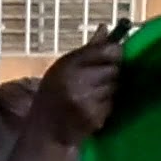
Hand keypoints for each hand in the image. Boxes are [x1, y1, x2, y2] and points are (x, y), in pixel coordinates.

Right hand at [27, 24, 123, 146]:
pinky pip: (111, 106)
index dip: (115, 52)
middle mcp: (76, 80)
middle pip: (114, 70)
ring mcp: (85, 100)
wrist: (44, 132)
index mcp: (68, 64)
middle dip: (111, 74)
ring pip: (114, 88)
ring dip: (108, 92)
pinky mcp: (92, 117)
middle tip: (99, 81)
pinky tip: (91, 110)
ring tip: (91, 97)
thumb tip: (106, 28)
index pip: (105, 51)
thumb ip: (87, 51)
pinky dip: (105, 108)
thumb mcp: (63, 69)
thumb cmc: (53, 96)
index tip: (115, 56)